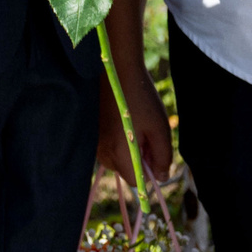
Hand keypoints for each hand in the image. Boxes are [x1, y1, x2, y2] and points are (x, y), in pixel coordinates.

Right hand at [97, 62, 174, 190]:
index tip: (155, 152)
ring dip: (126, 150)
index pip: (136, 182)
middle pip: (123, 171)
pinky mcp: (89, 131)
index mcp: (120, 153)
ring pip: (113, 159)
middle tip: (146, 134)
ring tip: (133, 124)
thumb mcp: (160, 128)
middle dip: (137, 160)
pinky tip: (120, 120)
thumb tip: (161, 177)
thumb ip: (163, 157)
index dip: (149, 172)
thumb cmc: (141, 99)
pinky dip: (115, 141)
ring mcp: (93, 141)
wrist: (115, 70)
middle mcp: (102, 151)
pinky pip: (105, 147)